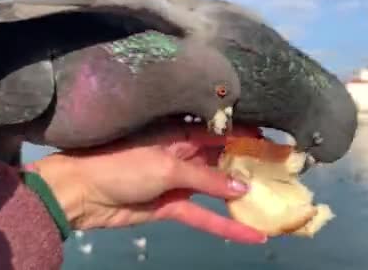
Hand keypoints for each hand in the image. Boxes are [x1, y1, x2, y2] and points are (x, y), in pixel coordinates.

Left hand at [27, 123, 266, 243]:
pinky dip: (225, 227)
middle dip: (252, 166)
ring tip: (276, 202)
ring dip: (243, 197)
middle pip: (224, 159)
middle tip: (286, 173)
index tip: (277, 143)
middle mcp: (184, 154)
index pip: (222, 132)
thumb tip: (242, 188)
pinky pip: (204, 217)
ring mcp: (179, 181)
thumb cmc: (121, 166)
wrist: (81, 193)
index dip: (249, 137)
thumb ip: (206, 177)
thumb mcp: (166, 166)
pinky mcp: (172, 206)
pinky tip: (251, 235)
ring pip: (218, 188)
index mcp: (181, 133)